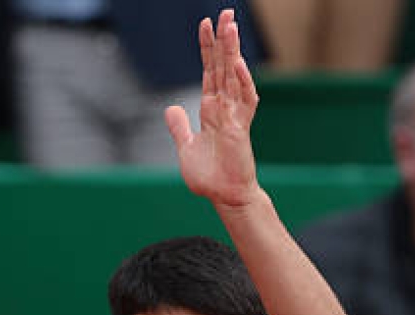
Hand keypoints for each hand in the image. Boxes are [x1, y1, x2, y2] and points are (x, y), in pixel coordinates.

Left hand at [166, 10, 260, 207]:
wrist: (224, 196)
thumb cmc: (210, 175)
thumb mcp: (186, 147)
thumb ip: (179, 127)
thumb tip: (172, 108)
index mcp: (212, 109)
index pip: (209, 71)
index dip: (207, 49)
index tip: (205, 25)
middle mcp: (225, 107)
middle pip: (223, 66)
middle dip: (223, 40)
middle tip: (225, 13)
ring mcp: (234, 115)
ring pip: (234, 76)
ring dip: (232, 50)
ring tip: (231, 25)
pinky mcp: (240, 128)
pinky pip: (243, 100)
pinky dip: (241, 81)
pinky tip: (236, 62)